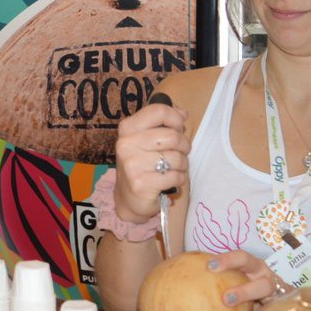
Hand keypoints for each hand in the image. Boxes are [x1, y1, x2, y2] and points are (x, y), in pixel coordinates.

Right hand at [112, 100, 190, 220]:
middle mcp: (126, 144)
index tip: (178, 127)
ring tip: (173, 169)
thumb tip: (183, 113)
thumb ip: (163, 124)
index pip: (158, 111)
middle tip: (180, 153)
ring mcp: (132, 164)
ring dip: (182, 165)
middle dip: (184, 146)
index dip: (175, 118)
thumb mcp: (147, 140)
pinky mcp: (141, 184)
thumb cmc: (143, 165)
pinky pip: (175, 176)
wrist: (129, 198)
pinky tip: (169, 181)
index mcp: (128, 128)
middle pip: (173, 136)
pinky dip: (179, 179)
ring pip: (176, 158)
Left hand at [208, 249, 290, 310]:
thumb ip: (216, 277)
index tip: (210, 267)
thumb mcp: (236, 277)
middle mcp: (269, 281)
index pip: (244, 258)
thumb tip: (175, 274)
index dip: (229, 260)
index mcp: (256, 268)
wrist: (280, 300)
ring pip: (268, 310)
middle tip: (225, 299)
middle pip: (263, 284)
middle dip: (245, 291)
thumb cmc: (246, 284)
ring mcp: (277, 301)